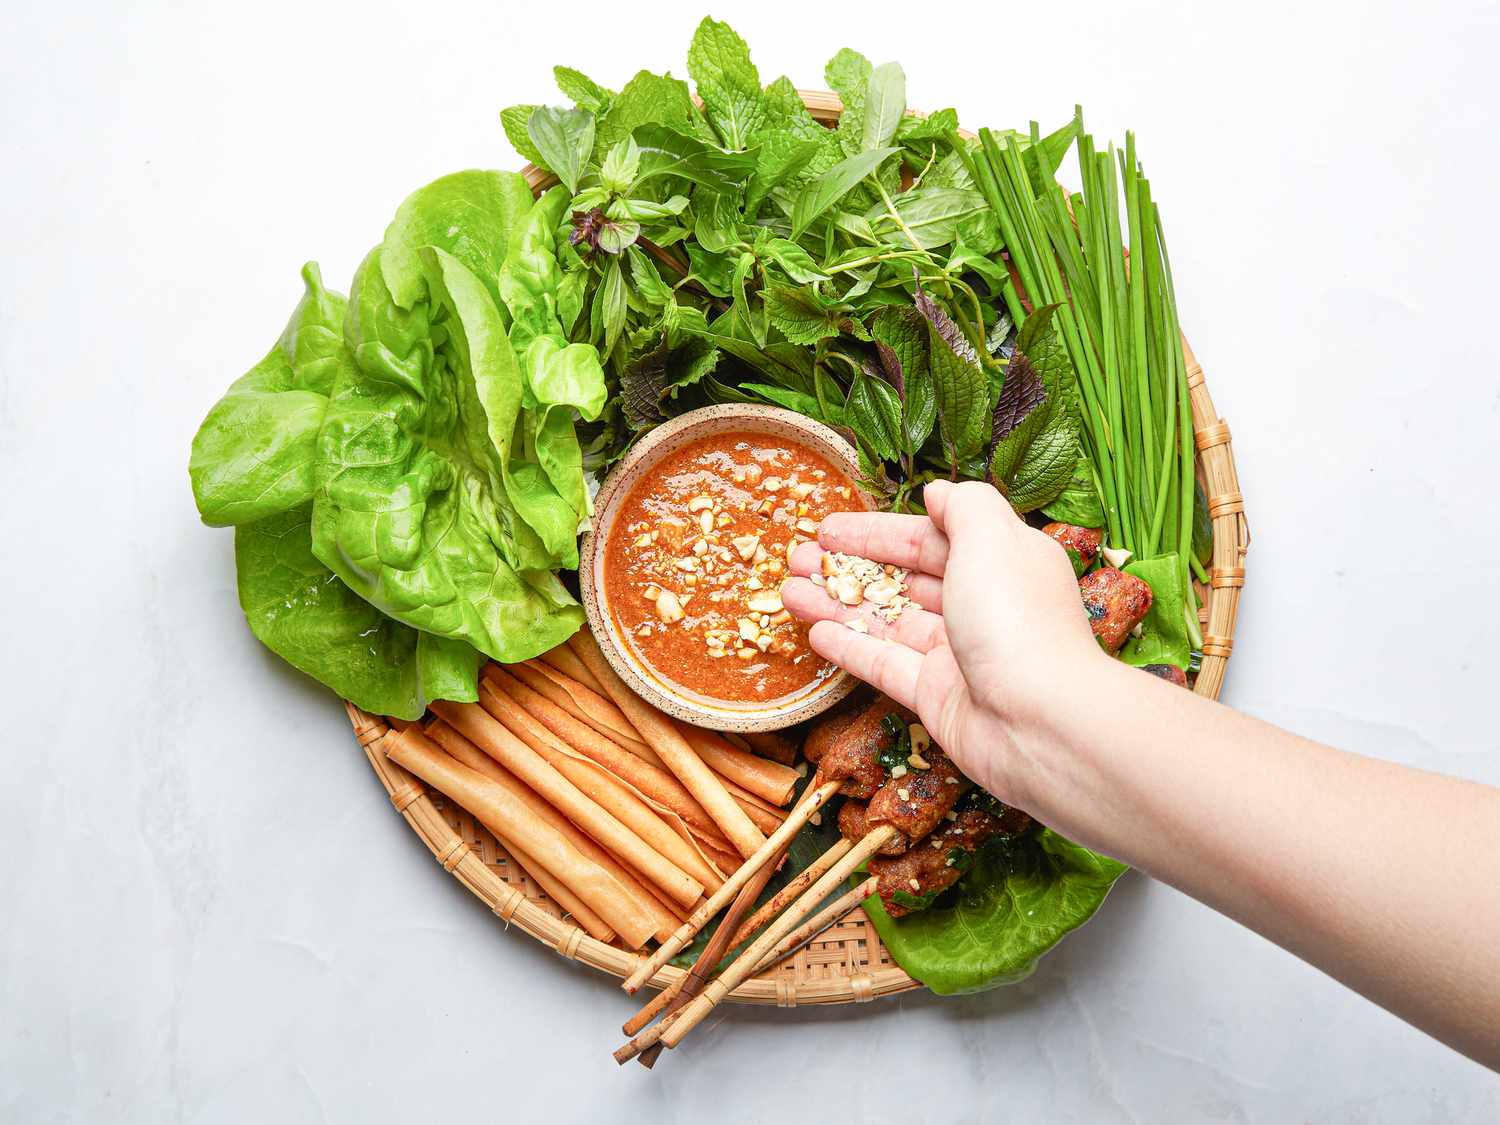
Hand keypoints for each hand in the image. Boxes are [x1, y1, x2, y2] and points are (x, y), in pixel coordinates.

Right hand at [781, 480, 1108, 807]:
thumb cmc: (1018, 620)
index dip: (877, 532)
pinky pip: (885, 666)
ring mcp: (958, 654)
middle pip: (904, 579)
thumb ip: (963, 505)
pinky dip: (851, 649)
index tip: (829, 528)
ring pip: (887, 621)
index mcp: (1001, 561)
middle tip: (796, 559)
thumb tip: (937, 492)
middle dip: (849, 567)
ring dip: (838, 605)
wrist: (1042, 721)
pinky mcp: (938, 698)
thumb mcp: (992, 538)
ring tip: (789, 593)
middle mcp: (981, 605)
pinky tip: (815, 636)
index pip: (929, 538)